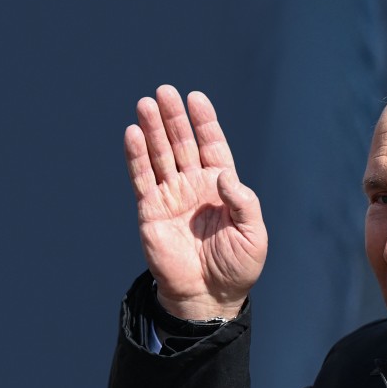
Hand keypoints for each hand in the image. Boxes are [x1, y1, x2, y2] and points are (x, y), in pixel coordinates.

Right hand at [124, 85, 266, 319]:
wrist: (209, 296)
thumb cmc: (237, 266)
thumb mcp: (253, 233)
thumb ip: (243, 201)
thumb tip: (221, 174)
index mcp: (221, 187)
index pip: (212, 146)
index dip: (204, 122)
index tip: (196, 98)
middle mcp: (194, 186)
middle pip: (183, 144)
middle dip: (174, 117)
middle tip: (165, 92)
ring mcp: (171, 197)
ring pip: (160, 155)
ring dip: (153, 129)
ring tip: (146, 104)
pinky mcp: (151, 211)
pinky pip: (142, 179)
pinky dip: (137, 156)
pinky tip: (133, 133)